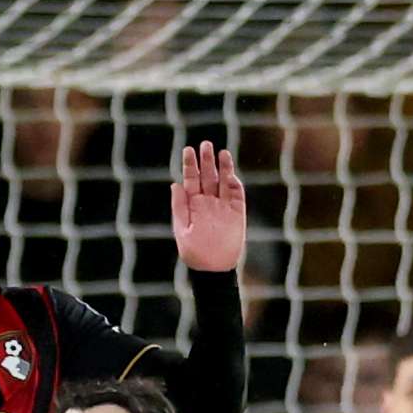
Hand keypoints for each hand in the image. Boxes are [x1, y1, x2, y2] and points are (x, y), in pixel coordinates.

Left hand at [169, 140, 246, 273]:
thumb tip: (175, 184)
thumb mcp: (182, 229)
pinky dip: (233, 183)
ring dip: (222, 167)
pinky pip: (236, 194)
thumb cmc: (194, 252)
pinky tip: (230, 172)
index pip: (191, 180)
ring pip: (223, 181)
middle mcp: (208, 202)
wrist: (213, 269)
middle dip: (206, 160)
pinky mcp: (237, 213)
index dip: (190, 165)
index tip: (188, 149)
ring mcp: (223, 206)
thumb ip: (180, 207)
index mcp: (193, 205)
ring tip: (221, 152)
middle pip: (207, 176)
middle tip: (205, 143)